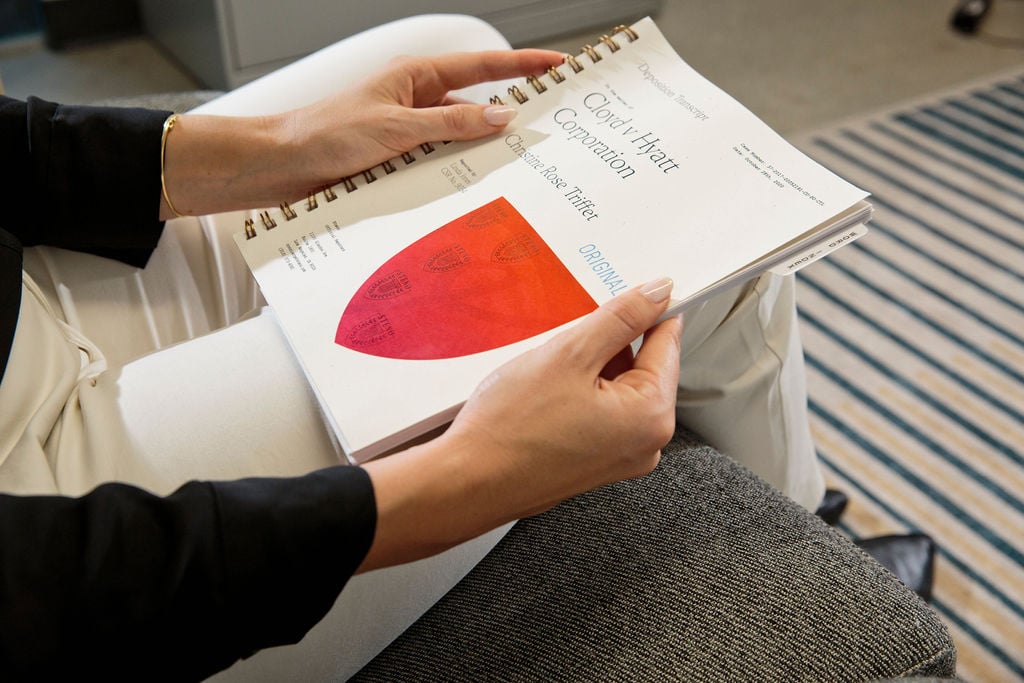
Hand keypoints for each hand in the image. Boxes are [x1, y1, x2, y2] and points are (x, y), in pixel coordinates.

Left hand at [159, 50, 562, 217]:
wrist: (280, 168)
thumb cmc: (325, 134)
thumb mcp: (395, 127)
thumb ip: (450, 124)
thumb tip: (501, 117)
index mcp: (415, 78)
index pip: (481, 67)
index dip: (522, 66)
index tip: (558, 67)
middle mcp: (415, 102)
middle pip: (475, 107)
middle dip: (509, 120)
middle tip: (547, 133)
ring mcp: (407, 134)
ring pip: (458, 143)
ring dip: (478, 157)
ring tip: (512, 173)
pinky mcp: (397, 162)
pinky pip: (438, 167)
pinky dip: (453, 177)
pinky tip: (469, 194)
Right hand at [360, 278, 682, 570]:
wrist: (468, 482)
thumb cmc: (511, 429)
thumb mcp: (570, 354)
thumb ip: (621, 319)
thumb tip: (659, 292)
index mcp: (652, 415)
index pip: (667, 343)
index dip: (644, 311)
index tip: (620, 294)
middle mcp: (646, 443)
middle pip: (643, 367)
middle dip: (610, 344)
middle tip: (567, 338)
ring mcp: (620, 457)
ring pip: (617, 388)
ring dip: (590, 367)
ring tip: (549, 369)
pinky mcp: (594, 463)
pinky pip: (601, 412)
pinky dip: (579, 392)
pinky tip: (546, 391)